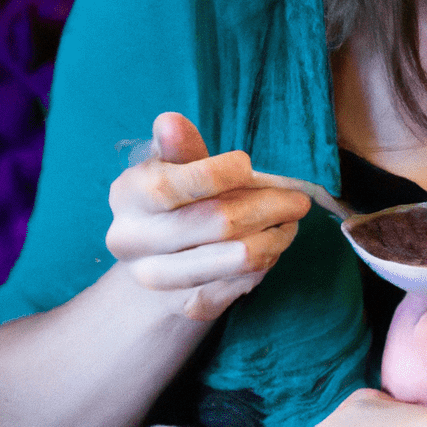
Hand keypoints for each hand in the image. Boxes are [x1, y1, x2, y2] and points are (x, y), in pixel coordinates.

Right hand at [106, 112, 311, 320]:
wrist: (155, 260)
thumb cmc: (174, 199)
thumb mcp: (173, 165)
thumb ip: (179, 147)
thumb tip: (170, 121)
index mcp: (127, 197)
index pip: (170, 186)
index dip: (217, 173)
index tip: (248, 164)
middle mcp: (133, 241)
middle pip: (217, 224)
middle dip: (270, 206)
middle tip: (299, 199)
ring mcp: (158, 279)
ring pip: (239, 258)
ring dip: (277, 236)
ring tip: (290, 221)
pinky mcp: (187, 305)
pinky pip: (243, 283)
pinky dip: (267, 261)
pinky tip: (273, 244)